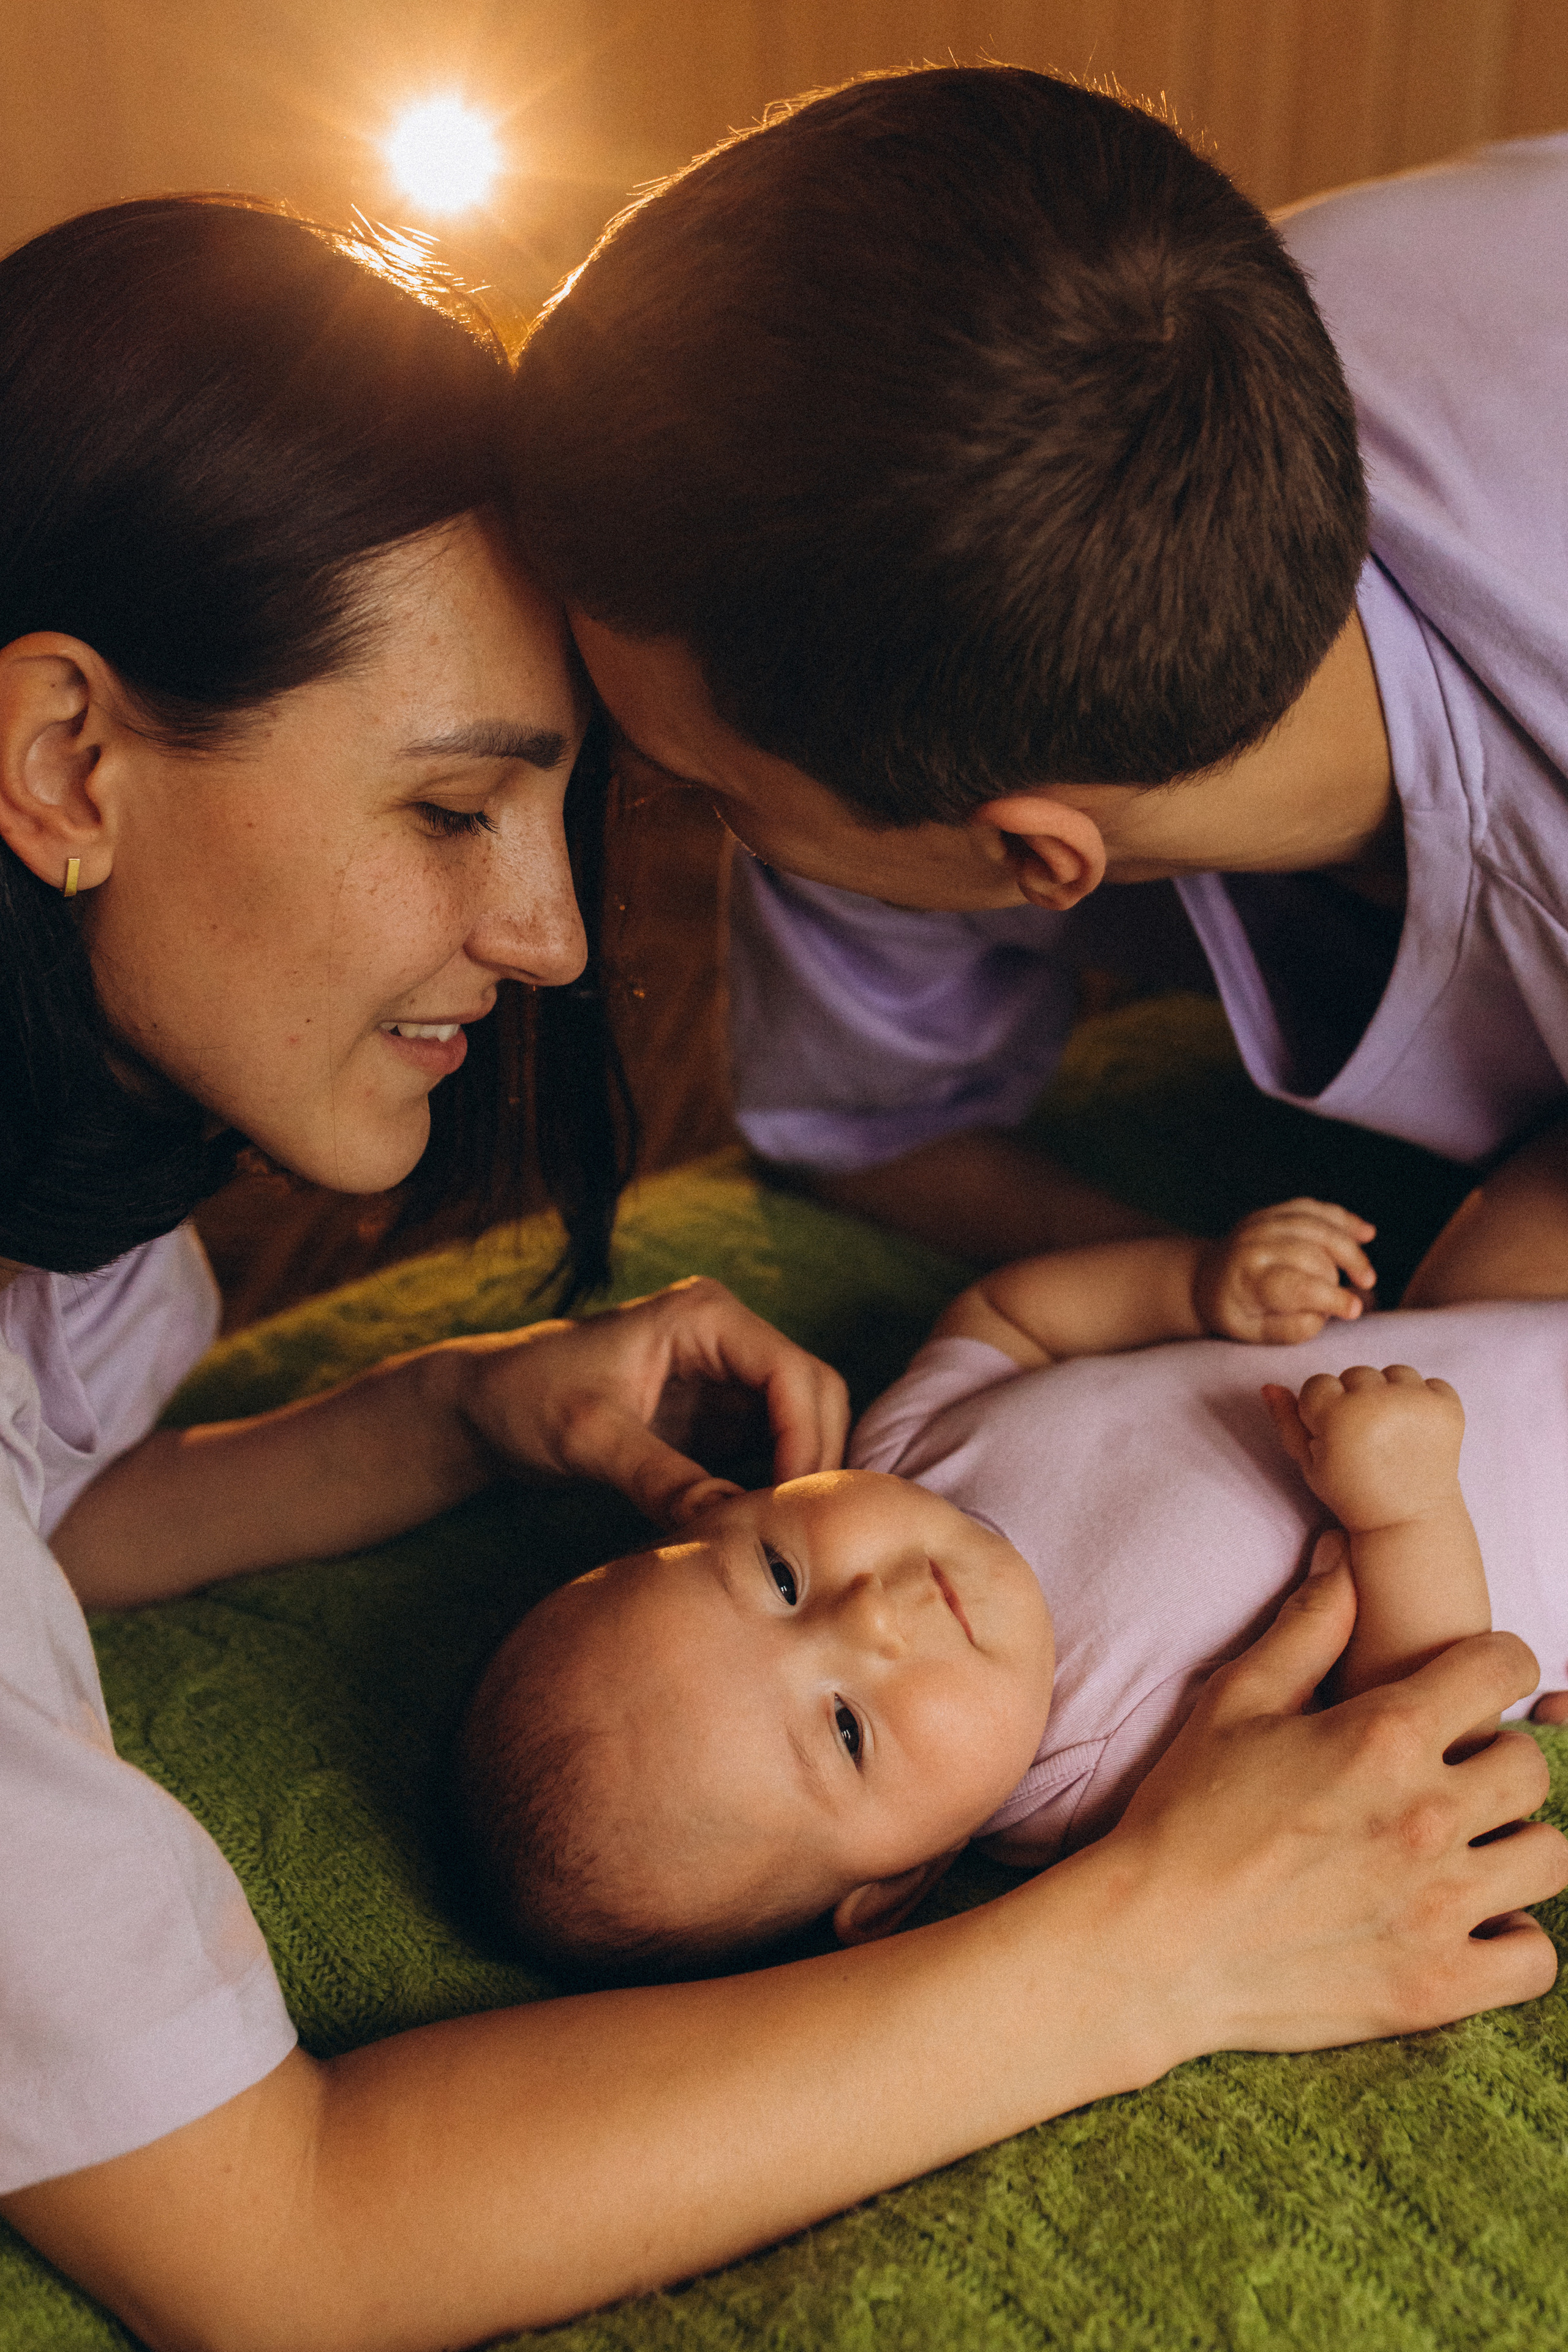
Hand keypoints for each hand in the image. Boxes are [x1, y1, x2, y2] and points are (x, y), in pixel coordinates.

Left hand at [453, 1276, 849, 1527]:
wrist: (485, 1407)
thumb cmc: (527, 1398)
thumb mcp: (589, 1438)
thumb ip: (660, 1478)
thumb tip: (731, 1526)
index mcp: (706, 1316)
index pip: (793, 1374)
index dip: (806, 1441)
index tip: (790, 1508)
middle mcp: (728, 1339)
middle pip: (815, 1396)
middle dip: (815, 1461)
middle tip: (795, 1533)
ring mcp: (727, 1379)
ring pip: (803, 1426)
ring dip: (801, 1479)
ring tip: (780, 1538)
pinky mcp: (718, 1419)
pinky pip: (773, 1452)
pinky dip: (776, 1488)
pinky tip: (759, 1530)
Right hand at [1112, 1536, 1563, 2052]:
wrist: (1150, 1948)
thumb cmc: (1184, 1816)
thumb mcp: (1235, 1702)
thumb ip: (1306, 1628)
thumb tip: (1344, 1559)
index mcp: (1383, 1736)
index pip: (1503, 1669)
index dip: (1494, 1665)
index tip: (1473, 1684)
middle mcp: (1426, 1815)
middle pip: (1531, 1767)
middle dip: (1497, 1760)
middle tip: (1451, 1775)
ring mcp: (1437, 1907)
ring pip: (1550, 1858)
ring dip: (1513, 1846)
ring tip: (1467, 1849)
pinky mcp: (1436, 1986)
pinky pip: (1535, 1959)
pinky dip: (1513, 1940)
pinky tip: (1470, 1924)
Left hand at [1193, 1199, 1375, 1342]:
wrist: (1204, 1276)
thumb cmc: (1233, 1310)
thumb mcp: (1251, 1332)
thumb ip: (1289, 1329)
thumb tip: (1323, 1315)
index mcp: (1245, 1276)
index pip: (1295, 1284)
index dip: (1329, 1297)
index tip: (1353, 1311)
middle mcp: (1253, 1242)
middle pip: (1311, 1254)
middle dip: (1336, 1278)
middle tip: (1349, 1302)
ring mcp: (1263, 1221)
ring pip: (1317, 1226)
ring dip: (1349, 1249)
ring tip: (1367, 1277)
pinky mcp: (1275, 1211)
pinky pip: (1314, 1209)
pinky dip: (1342, 1219)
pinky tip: (1367, 1233)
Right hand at [1263, 1363, 1464, 1530]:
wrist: (1408, 1520)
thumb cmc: (1352, 1494)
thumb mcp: (1310, 1464)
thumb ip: (1287, 1422)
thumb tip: (1269, 1385)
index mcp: (1338, 1417)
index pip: (1318, 1383)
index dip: (1323, 1409)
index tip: (1335, 1435)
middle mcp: (1377, 1403)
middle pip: (1356, 1373)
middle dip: (1356, 1398)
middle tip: (1366, 1436)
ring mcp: (1417, 1403)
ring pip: (1394, 1372)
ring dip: (1392, 1394)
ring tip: (1392, 1431)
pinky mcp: (1448, 1407)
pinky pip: (1431, 1382)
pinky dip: (1425, 1401)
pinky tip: (1417, 1430)